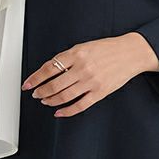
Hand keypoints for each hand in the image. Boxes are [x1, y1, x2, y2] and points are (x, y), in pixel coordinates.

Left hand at [22, 32, 158, 117]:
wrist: (131, 53)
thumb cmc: (108, 48)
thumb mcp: (84, 46)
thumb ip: (68, 57)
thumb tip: (50, 70)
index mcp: (77, 54)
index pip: (49, 68)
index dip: (35, 78)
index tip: (27, 84)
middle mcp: (83, 68)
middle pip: (54, 84)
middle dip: (41, 91)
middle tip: (36, 94)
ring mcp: (91, 82)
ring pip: (64, 96)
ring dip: (51, 100)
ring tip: (45, 101)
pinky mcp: (100, 92)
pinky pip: (79, 105)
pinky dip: (67, 111)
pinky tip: (59, 112)